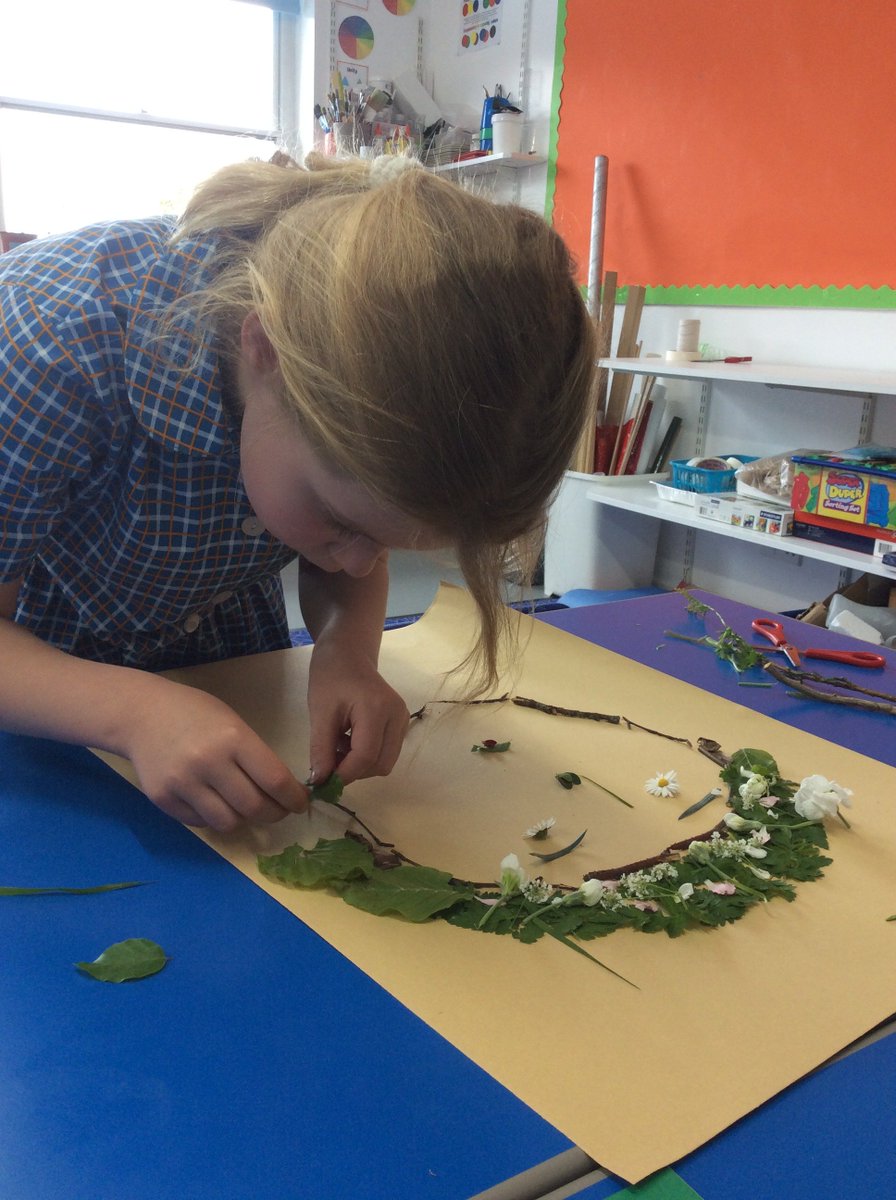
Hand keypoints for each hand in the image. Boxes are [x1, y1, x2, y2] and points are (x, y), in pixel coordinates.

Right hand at [122, 677, 308, 831]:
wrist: (141, 714)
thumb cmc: (195, 714)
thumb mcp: (232, 723)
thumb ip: (255, 755)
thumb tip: (283, 791)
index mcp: (233, 738)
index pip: (274, 780)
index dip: (294, 798)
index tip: (301, 804)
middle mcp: (208, 763)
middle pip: (254, 807)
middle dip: (274, 814)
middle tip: (278, 810)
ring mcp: (183, 784)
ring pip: (228, 822)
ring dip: (243, 819)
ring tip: (244, 806)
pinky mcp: (164, 800)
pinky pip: (201, 823)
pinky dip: (214, 818)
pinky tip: (215, 801)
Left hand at [306, 638, 408, 787]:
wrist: (348, 653)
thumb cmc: (330, 676)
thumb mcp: (319, 713)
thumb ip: (321, 749)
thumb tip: (320, 783)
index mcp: (378, 709)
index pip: (366, 757)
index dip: (344, 775)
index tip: (321, 782)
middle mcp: (398, 716)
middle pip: (380, 764)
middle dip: (353, 772)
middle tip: (328, 763)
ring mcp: (403, 720)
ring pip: (385, 762)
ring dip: (360, 765)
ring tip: (338, 747)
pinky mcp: (401, 723)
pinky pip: (386, 753)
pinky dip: (367, 756)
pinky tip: (350, 741)